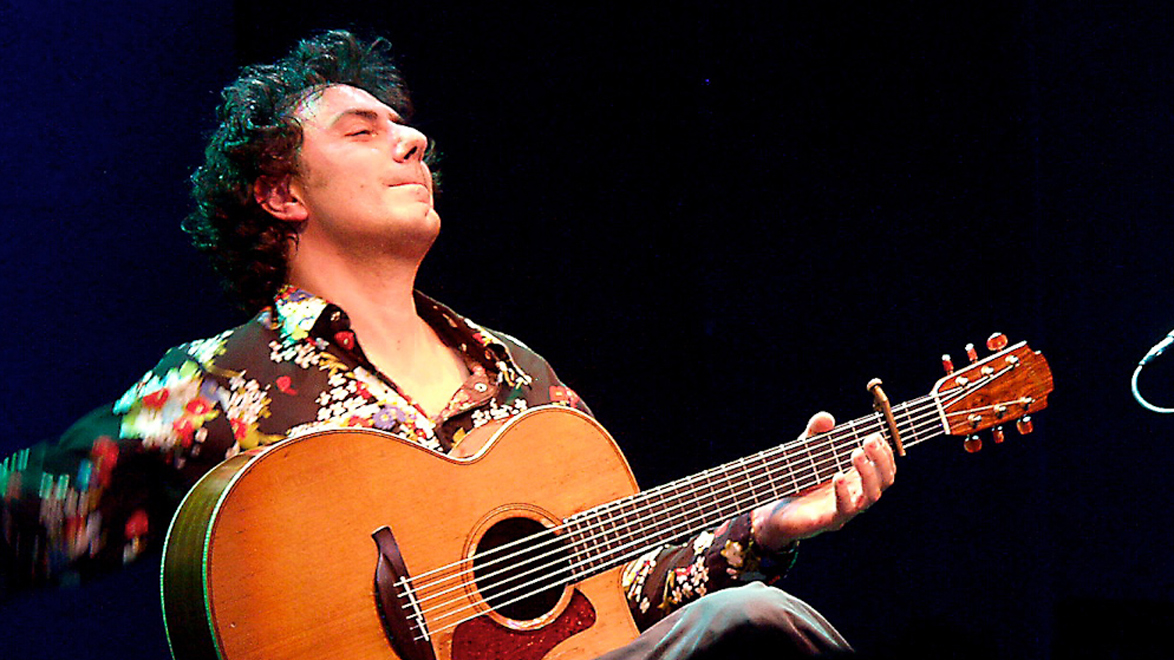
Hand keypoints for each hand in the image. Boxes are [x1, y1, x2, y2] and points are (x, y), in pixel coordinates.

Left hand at [751, 411, 896, 550]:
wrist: (775, 509)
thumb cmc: (798, 478)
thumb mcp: (807, 450)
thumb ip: (816, 432)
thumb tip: (827, 418)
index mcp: (858, 478)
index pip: (885, 468)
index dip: (885, 452)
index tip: (876, 435)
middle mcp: (857, 494)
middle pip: (884, 480)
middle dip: (881, 459)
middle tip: (869, 440)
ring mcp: (845, 509)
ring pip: (871, 496)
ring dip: (867, 474)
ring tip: (856, 454)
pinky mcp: (829, 521)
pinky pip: (844, 510)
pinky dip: (843, 493)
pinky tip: (838, 477)